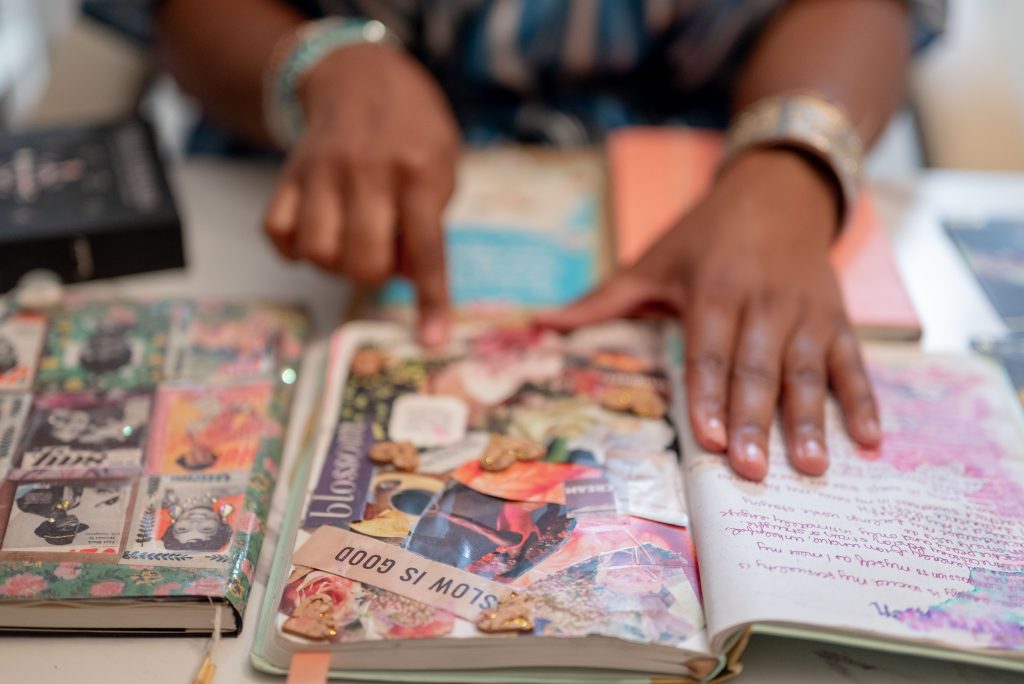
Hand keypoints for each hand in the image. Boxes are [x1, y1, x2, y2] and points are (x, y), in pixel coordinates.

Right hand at [263, 42, 459, 344]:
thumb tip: (407, 278)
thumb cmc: (412, 131)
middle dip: (375, 274)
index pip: (427, 250)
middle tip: (382, 250)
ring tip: (350, 241)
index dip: (431, 300)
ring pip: (317, 253)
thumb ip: (429, 222)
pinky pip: (277, 232)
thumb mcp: (443, 167)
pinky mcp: (288, 174)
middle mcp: (368, 172)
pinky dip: (295, 248)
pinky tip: (315, 234)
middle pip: (363, 261)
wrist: (360, 75)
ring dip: (335, 263)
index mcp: (418, 171)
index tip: (433, 340)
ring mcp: (322, 172)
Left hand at [537, 149, 880, 480]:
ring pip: (809, 370)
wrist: (780, 187)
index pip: (710, 351)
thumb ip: (604, 298)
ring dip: (812, 420)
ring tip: (811, 467)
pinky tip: (870, 440)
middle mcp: (765, 302)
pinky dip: (865, 400)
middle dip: (757, 421)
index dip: (710, 395)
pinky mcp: (839, 317)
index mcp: (716, 289)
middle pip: (759, 368)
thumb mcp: (654, 258)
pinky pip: (855, 362)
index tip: (711, 439)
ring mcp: (808, 312)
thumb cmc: (707, 232)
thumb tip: (542, 324)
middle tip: (753, 471)